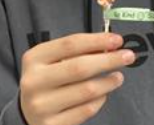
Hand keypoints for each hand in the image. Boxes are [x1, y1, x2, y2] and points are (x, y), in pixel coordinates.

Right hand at [20, 33, 134, 124]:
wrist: (26, 113)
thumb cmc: (46, 81)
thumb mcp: (53, 60)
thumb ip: (77, 52)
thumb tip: (109, 46)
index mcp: (34, 59)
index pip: (70, 44)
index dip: (97, 40)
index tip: (117, 40)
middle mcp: (34, 81)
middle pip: (80, 67)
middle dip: (109, 60)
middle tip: (127, 56)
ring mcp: (42, 105)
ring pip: (87, 91)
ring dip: (108, 82)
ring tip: (117, 77)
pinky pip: (86, 110)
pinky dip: (100, 100)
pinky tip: (103, 94)